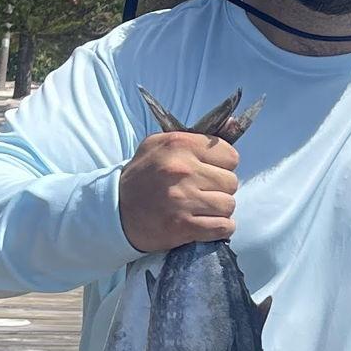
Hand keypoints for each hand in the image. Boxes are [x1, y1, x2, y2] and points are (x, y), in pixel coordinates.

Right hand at [119, 127, 238, 251]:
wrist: (115, 209)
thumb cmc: (144, 175)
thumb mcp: (163, 144)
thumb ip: (199, 135)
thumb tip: (236, 122)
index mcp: (180, 145)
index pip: (230, 156)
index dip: (223, 166)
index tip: (209, 172)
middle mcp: (183, 170)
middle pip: (231, 182)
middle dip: (220, 189)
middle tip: (202, 192)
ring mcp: (183, 199)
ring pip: (229, 205)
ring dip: (219, 210)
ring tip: (201, 208)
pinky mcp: (184, 226)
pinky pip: (224, 227)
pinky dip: (219, 228)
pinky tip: (205, 223)